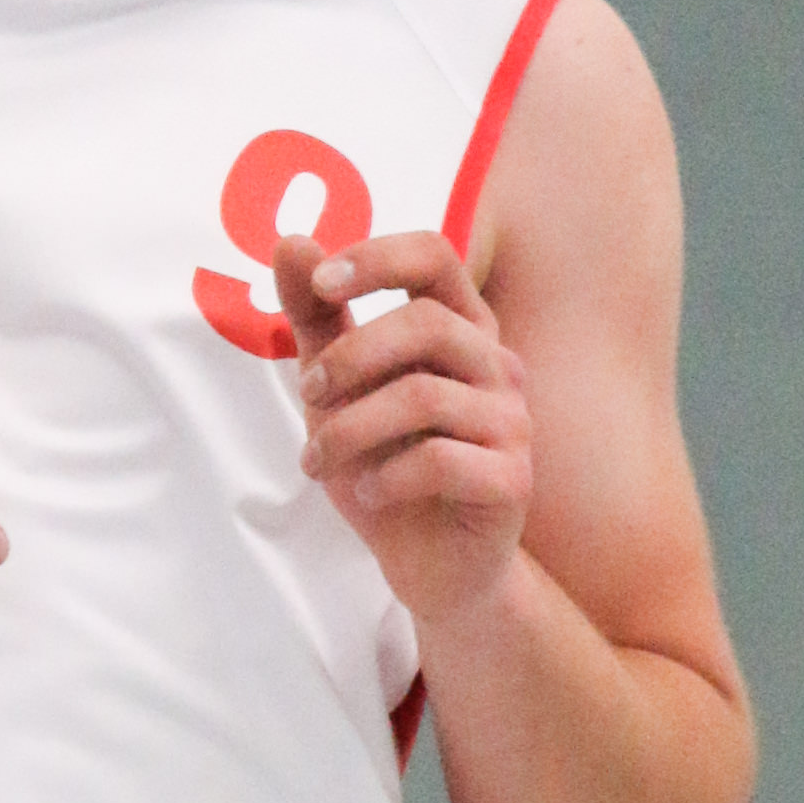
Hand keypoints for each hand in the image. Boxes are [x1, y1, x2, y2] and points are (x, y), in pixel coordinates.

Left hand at [274, 232, 531, 622]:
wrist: (428, 563)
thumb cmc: (386, 463)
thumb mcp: (337, 387)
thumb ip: (318, 316)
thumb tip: (290, 240)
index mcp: (459, 327)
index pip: (435, 256)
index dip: (377, 257)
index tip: (320, 284)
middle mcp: (495, 363)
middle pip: (424, 323)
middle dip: (349, 358)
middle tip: (306, 394)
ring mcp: (512, 421)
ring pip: (424, 397)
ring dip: (350, 429)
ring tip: (317, 460)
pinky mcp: (513, 480)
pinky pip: (442, 461)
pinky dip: (388, 478)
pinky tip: (372, 494)